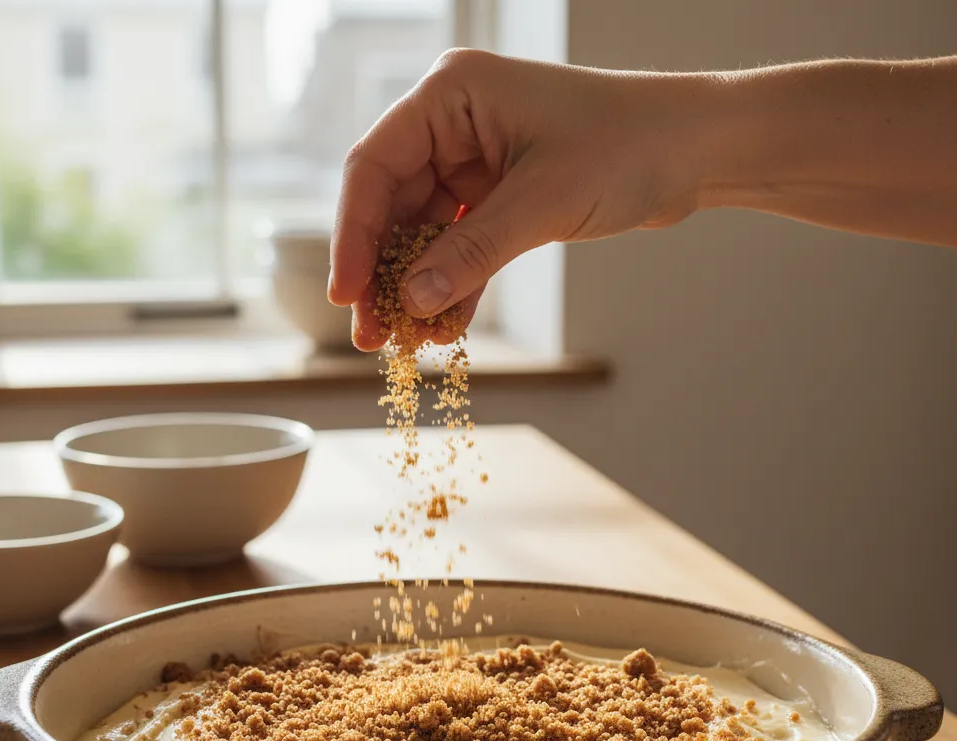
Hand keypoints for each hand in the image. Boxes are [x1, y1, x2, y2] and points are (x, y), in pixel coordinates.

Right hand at [329, 49, 711, 349]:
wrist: (694, 150)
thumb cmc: (627, 146)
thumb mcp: (541, 202)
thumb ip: (472, 253)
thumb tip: (412, 303)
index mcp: (450, 97)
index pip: (374, 168)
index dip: (353, 236)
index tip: (345, 294)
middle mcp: (453, 126)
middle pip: (391, 207)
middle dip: (382, 275)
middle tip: (370, 337)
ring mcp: (475, 163)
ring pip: (424, 235)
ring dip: (416, 289)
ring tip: (403, 344)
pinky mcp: (499, 197)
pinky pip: (460, 247)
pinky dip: (454, 286)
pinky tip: (443, 329)